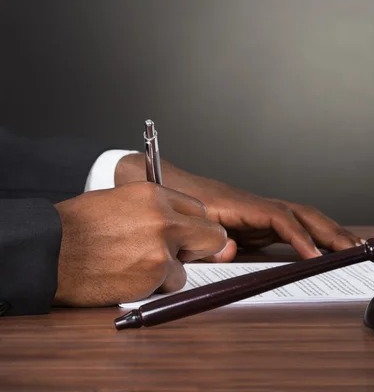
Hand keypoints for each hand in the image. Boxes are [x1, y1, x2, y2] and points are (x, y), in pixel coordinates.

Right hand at [53, 182, 228, 306]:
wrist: (50, 251)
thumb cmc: (79, 228)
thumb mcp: (121, 201)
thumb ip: (156, 210)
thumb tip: (183, 224)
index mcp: (155, 194)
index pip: (199, 210)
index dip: (192, 226)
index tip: (183, 235)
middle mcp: (164, 217)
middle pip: (214, 235)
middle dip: (201, 247)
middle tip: (181, 254)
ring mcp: (162, 246)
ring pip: (190, 265)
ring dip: (170, 271)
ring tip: (136, 265)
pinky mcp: (156, 273)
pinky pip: (173, 284)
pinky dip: (156, 286)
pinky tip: (130, 276)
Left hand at [115, 154, 363, 261]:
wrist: (161, 181)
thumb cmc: (173, 200)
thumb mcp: (186, 223)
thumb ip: (206, 239)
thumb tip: (232, 250)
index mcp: (241, 204)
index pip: (280, 218)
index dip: (299, 236)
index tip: (315, 256)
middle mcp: (256, 206)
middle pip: (303, 213)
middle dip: (330, 231)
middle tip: (355, 250)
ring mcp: (259, 213)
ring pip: (302, 218)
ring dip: (328, 232)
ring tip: (351, 248)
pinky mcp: (256, 222)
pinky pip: (291, 228)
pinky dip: (311, 238)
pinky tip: (323, 250)